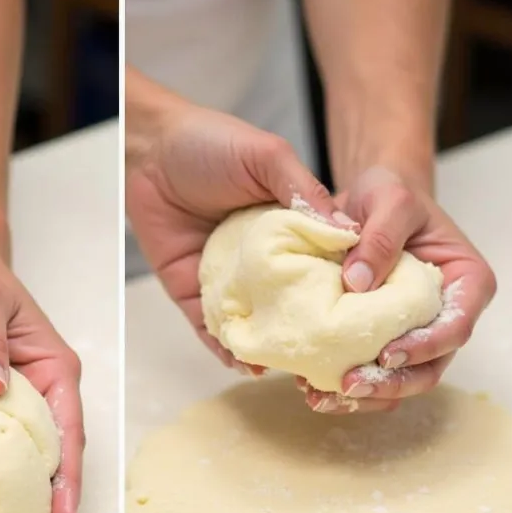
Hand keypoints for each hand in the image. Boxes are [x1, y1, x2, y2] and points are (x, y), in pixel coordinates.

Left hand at [126, 101, 353, 369]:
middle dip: (306, 328)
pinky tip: (246, 363)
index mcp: (285, 227)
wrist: (150, 149)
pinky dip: (225, 347)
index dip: (339, 289)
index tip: (361, 313)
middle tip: (331, 355)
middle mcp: (258, 259)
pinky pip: (209, 327)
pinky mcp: (191, 291)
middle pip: (286, 301)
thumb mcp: (268, 157)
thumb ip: (304, 192)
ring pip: (250, 322)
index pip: (319, 265)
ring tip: (290, 369)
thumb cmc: (211, 143)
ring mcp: (224, 278)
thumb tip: (347, 233)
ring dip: (268, 346)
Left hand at [303, 167, 496, 413]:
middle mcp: (445, 316)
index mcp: (464, 282)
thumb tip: (357, 283)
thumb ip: (380, 236)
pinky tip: (312, 389)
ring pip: (399, 382)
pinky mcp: (380, 341)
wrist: (365, 204)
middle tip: (348, 385)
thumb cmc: (388, 195)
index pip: (456, 326)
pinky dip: (342, 388)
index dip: (426, 347)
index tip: (388, 355)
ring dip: (364, 396)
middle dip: (390, 384)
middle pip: (430, 367)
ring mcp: (413, 334)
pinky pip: (370, 375)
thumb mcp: (389, 199)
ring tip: (322, 397)